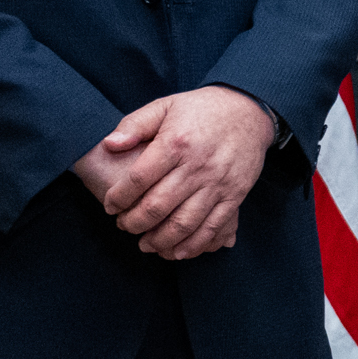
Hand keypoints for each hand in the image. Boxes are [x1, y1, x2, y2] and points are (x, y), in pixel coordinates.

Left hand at [73, 85, 279, 260]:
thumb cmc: (201, 109)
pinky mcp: (234, 195)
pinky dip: (194, 245)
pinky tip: (177, 252)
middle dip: (134, 223)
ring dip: (160, 240)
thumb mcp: (165, 105)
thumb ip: (134, 124)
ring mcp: (218, 184)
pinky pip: (213, 227)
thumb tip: (109, 145)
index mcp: (175, 143)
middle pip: (158, 206)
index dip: (119, 198)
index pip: (138, 179)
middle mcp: (196, 166)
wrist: (248, 110)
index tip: (111, 206)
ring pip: (184, 223)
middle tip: (124, 226)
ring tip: (146, 244)